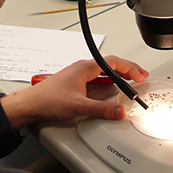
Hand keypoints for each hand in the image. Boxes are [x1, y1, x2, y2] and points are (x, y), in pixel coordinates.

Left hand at [1, 56, 148, 129]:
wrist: (31, 103)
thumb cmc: (48, 99)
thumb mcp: (78, 105)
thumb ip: (101, 108)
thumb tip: (119, 111)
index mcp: (85, 67)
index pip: (113, 62)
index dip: (129, 68)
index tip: (140, 75)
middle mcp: (83, 67)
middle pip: (111, 63)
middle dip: (128, 68)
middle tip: (141, 75)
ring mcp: (80, 73)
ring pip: (105, 68)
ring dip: (120, 73)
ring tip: (131, 78)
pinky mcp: (77, 80)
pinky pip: (99, 75)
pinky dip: (110, 78)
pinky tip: (113, 84)